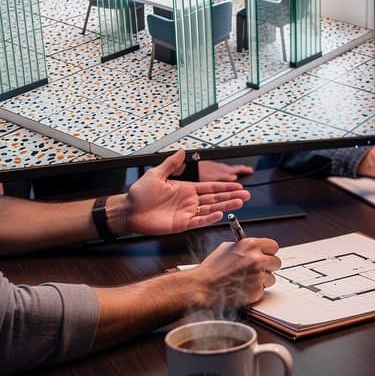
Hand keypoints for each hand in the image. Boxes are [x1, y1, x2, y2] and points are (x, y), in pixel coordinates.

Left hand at [124, 149, 248, 234]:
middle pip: (215, 198)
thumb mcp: (156, 174)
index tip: (237, 185)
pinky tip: (220, 214)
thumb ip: (171, 164)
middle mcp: (189, 201)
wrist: (129, 210)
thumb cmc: (139, 193)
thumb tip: (182, 151)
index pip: (210, 187)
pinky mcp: (181, 224)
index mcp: (185, 188)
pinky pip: (199, 221)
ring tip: (239, 203)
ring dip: (225, 206)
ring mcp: (186, 213)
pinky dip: (209, 218)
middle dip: (231, 196)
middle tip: (246, 195)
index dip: (224, 186)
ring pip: (210, 209)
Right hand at [192, 237, 280, 308]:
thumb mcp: (227, 248)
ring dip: (262, 280)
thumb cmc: (212, 269)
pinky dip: (255, 291)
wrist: (204, 286)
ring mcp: (258, 275)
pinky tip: (243, 288)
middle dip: (268, 267)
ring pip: (271, 278)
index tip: (266, 255)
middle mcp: (257, 259)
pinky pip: (263, 290)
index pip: (273, 246)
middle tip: (257, 270)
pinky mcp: (257, 290)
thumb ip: (244, 246)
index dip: (269, 252)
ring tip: (246, 280)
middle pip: (276, 262)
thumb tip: (255, 248)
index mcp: (250, 245)